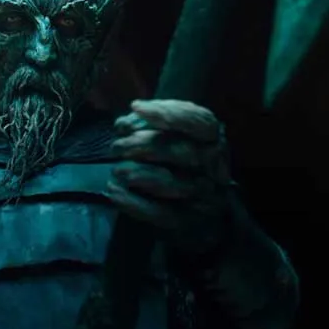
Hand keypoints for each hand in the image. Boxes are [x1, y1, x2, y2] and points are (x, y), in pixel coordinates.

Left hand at [106, 99, 231, 253]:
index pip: (199, 121)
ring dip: (140, 174)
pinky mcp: (186, 221)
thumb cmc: (180, 161)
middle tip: (117, 146)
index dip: (169, 112)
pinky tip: (114, 191)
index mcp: (212, 139)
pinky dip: (134, 203)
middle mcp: (214, 166)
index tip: (135, 106)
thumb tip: (126, 120)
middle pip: (184, 152)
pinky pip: (160, 213)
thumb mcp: (173, 136)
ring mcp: (203, 196)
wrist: (202, 214)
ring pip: (173, 183)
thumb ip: (153, 125)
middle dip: (145, 145)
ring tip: (116, 170)